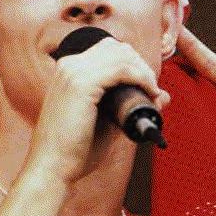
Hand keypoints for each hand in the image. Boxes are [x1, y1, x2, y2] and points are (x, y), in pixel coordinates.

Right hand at [28, 38, 169, 183]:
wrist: (52, 167)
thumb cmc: (76, 149)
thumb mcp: (108, 121)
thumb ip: (131, 105)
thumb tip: (163, 96)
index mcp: (69, 70)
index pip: (109, 50)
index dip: (133, 64)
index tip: (147, 86)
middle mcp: (69, 65)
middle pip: (117, 47)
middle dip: (141, 65)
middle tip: (153, 90)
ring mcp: (73, 72)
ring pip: (122, 55)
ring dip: (144, 72)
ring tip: (153, 93)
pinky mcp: (81, 84)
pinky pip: (122, 69)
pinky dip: (141, 78)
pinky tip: (149, 93)